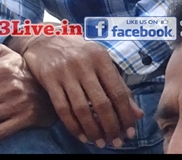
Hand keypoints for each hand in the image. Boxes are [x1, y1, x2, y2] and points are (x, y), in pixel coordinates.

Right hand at [20, 35, 141, 148]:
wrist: (44, 37)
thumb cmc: (78, 50)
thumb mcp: (101, 61)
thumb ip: (119, 85)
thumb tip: (137, 114)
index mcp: (100, 58)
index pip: (118, 92)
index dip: (126, 115)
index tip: (130, 132)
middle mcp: (83, 64)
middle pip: (101, 103)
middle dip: (111, 127)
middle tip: (116, 142)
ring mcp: (65, 72)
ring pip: (81, 109)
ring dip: (93, 130)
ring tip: (100, 142)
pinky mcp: (49, 80)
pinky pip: (62, 109)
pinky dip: (73, 126)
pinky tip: (82, 135)